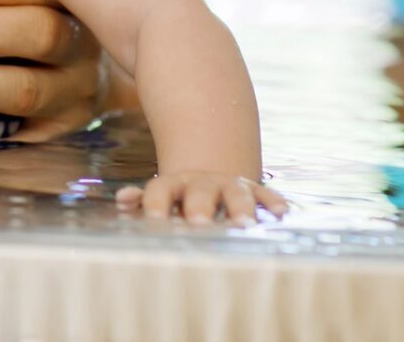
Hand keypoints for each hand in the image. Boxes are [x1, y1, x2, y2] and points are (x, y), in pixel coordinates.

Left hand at [115, 171, 288, 225]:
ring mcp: (230, 185)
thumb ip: (141, 201)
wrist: (208, 178)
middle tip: (199, 224)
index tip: (154, 221)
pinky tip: (281, 213)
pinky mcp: (255, 191)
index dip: (155, 204)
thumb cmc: (177, 200)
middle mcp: (202, 183)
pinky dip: (273, 202)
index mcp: (173, 185)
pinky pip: (266, 194)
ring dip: (239, 208)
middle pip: (200, 192)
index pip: (160, 191)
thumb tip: (122, 199)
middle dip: (200, 207)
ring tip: (244, 225)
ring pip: (236, 194)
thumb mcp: (159, 198)